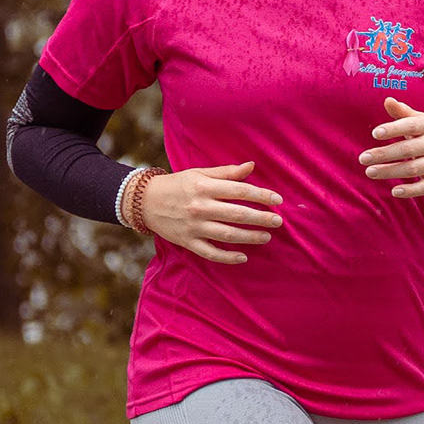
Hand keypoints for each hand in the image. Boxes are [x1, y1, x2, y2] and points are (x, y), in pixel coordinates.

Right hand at [142, 162, 281, 262]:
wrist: (145, 201)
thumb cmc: (177, 185)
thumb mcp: (199, 173)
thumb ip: (226, 173)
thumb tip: (252, 167)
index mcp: (204, 187)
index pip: (240, 191)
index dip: (262, 196)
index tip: (278, 200)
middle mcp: (200, 207)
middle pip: (237, 214)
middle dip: (261, 218)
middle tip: (278, 222)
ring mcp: (194, 226)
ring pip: (227, 234)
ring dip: (250, 237)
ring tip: (266, 237)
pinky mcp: (187, 242)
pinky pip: (210, 253)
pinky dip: (227, 257)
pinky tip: (243, 257)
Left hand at [362, 98, 423, 199]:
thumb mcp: (420, 120)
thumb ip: (402, 112)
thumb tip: (387, 100)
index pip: (410, 126)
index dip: (393, 129)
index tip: (374, 134)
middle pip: (407, 149)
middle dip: (384, 154)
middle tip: (363, 158)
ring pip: (413, 169)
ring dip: (390, 172)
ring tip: (369, 172)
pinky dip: (411, 190)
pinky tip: (394, 191)